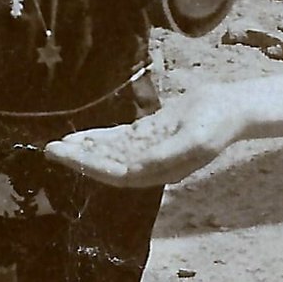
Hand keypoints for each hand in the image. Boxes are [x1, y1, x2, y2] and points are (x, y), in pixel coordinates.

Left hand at [46, 88, 249, 187]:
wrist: (232, 107)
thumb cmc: (217, 123)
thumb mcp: (195, 139)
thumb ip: (164, 155)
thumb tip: (132, 168)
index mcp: (162, 171)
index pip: (119, 174)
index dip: (92, 167)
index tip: (69, 157)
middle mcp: (152, 165)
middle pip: (109, 166)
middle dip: (80, 159)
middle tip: (50, 150)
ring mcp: (150, 150)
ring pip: (111, 153)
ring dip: (86, 149)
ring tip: (59, 144)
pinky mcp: (150, 134)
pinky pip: (120, 139)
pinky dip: (100, 138)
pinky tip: (82, 136)